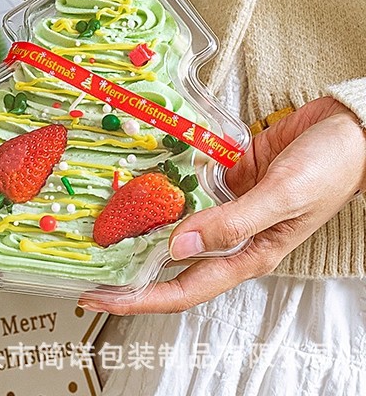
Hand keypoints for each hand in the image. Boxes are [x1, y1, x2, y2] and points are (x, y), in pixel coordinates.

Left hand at [78, 96, 365, 314]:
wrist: (347, 129)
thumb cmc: (328, 168)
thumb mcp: (281, 198)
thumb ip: (231, 223)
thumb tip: (178, 247)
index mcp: (248, 253)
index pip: (185, 287)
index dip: (141, 297)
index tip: (102, 297)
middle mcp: (230, 234)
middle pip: (171, 261)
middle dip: (129, 268)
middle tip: (86, 266)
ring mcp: (224, 204)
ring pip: (174, 222)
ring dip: (140, 224)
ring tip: (99, 221)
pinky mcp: (223, 176)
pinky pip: (184, 185)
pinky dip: (160, 183)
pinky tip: (134, 175)